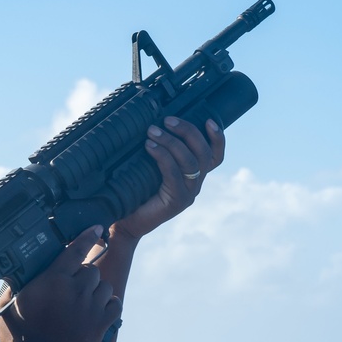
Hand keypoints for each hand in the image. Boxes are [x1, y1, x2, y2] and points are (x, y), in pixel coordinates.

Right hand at [0, 227, 122, 341]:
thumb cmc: (20, 338)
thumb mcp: (9, 307)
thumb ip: (12, 289)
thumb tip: (11, 278)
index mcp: (53, 279)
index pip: (74, 250)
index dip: (87, 237)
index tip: (96, 229)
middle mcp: (75, 288)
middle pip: (92, 270)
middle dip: (84, 277)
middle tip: (73, 291)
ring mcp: (91, 305)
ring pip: (105, 286)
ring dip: (97, 291)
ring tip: (85, 302)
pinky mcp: (102, 323)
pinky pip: (115, 304)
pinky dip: (110, 305)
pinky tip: (100, 310)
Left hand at [113, 117, 224, 240]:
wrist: (124, 222)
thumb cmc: (134, 191)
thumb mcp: (149, 168)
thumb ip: (159, 151)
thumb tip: (153, 122)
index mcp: (194, 175)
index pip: (215, 156)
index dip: (217, 138)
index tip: (208, 119)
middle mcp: (195, 184)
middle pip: (203, 153)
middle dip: (188, 131)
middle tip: (167, 120)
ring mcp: (188, 194)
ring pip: (190, 162)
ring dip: (172, 141)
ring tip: (152, 131)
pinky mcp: (176, 202)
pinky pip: (174, 173)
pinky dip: (162, 156)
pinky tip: (150, 146)